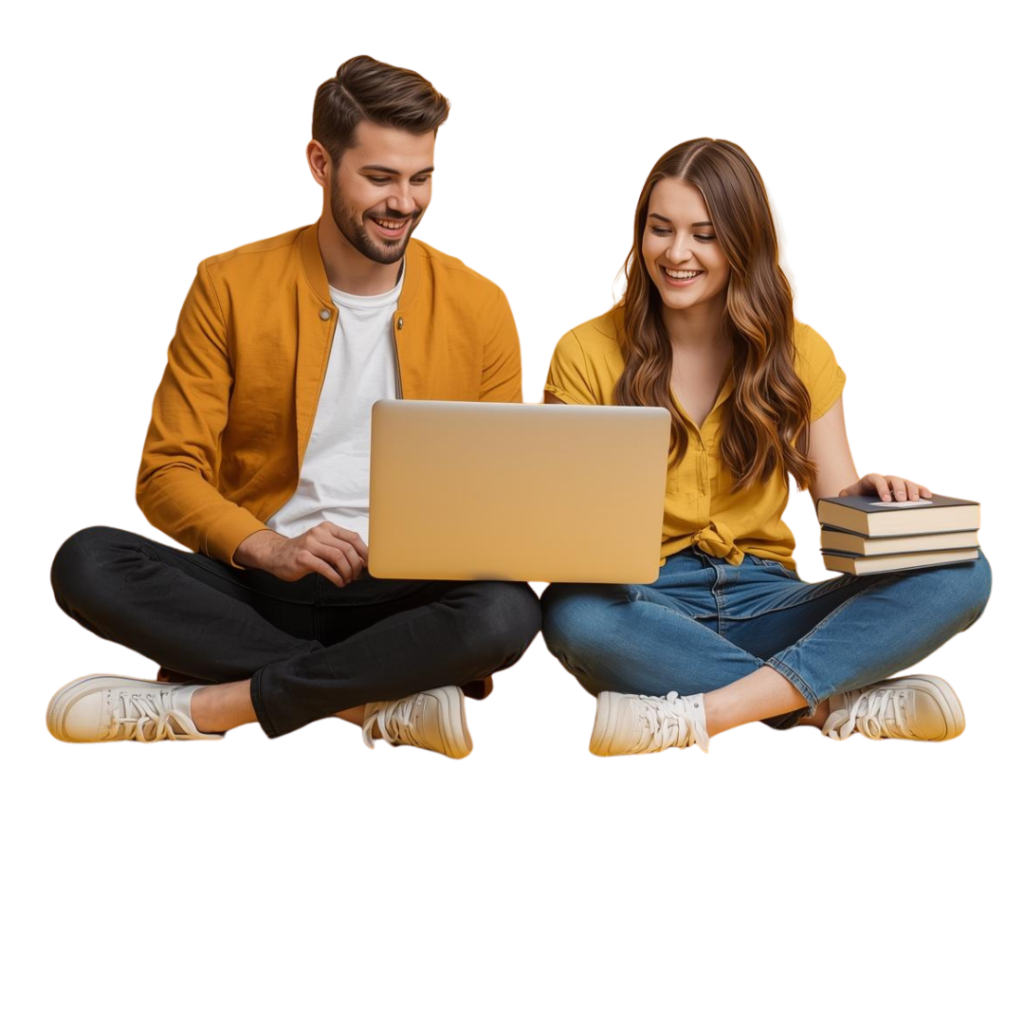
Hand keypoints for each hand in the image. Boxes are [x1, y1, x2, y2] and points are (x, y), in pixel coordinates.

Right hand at [235, 524, 368, 585]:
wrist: (276, 555)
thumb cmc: (304, 552)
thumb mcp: (323, 545)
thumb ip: (340, 549)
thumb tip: (362, 561)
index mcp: (328, 528)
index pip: (353, 538)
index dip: (364, 552)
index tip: (368, 565)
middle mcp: (319, 533)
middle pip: (347, 548)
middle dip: (356, 565)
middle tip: (356, 576)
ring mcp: (310, 544)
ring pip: (338, 556)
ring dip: (347, 571)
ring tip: (347, 580)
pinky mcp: (302, 557)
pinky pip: (325, 567)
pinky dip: (335, 577)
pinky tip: (339, 582)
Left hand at [838, 472, 933, 502]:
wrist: (861, 495)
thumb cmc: (854, 498)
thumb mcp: (846, 497)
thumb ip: (845, 497)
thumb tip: (842, 499)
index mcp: (868, 479)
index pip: (875, 478)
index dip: (882, 488)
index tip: (886, 500)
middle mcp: (884, 478)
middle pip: (893, 479)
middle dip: (899, 489)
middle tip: (902, 500)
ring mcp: (895, 481)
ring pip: (906, 481)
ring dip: (912, 489)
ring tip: (916, 500)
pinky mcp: (904, 487)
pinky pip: (914, 486)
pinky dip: (921, 490)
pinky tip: (928, 496)